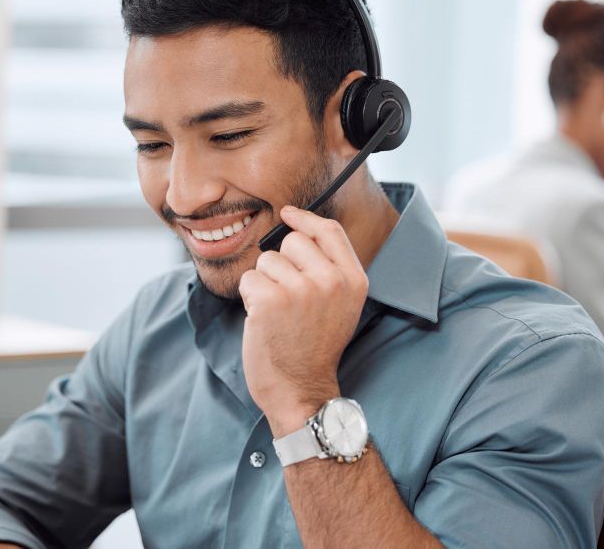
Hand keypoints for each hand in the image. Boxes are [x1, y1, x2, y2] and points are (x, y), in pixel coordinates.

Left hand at [239, 205, 368, 435]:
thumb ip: (330, 269)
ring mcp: (301, 289)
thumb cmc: (315, 347)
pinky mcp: (271, 299)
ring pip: (267, 260)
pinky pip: (250, 278)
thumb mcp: (341, 305)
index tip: (288, 215)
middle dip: (281, 263)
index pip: (330, 231)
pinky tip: (263, 319)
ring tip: (277, 312)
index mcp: (353, 280)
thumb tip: (300, 230)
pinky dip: (249, 297)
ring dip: (264, 283)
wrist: (300, 389)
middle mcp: (331, 281)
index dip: (305, 219)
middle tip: (287, 297)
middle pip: (292, 241)